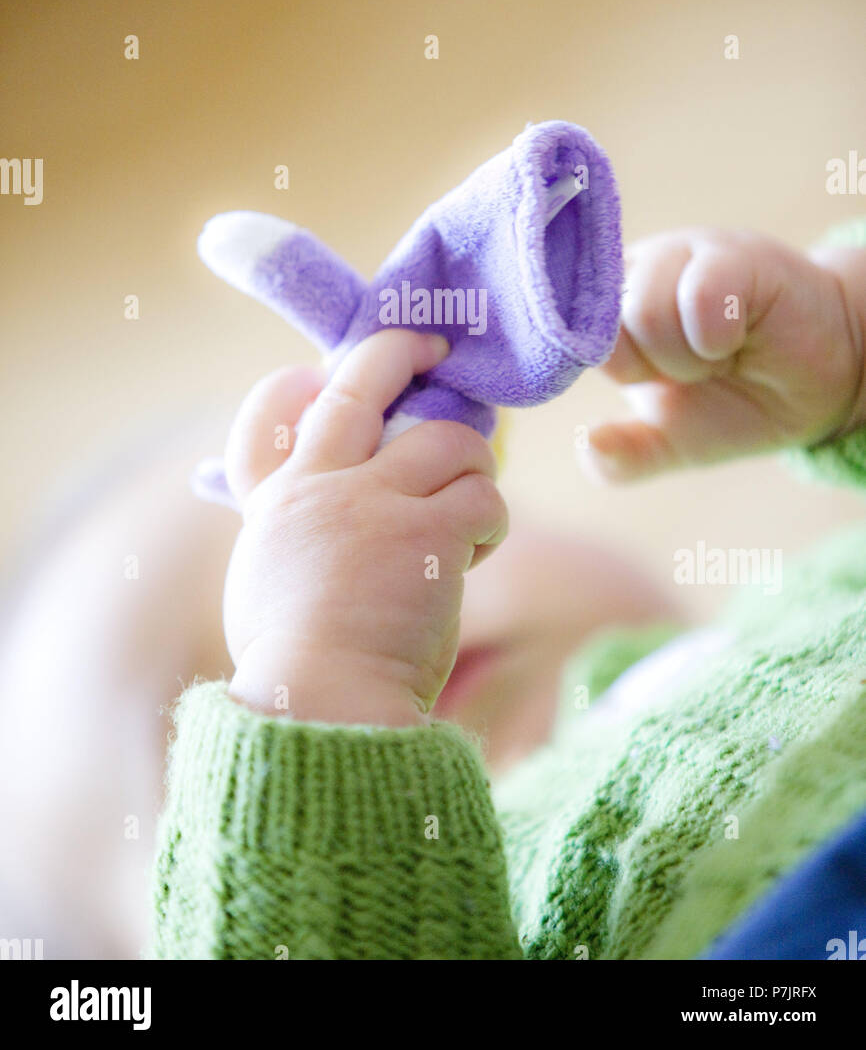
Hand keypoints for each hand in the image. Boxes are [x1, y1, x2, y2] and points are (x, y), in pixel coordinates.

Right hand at [221, 329, 507, 725]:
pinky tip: (477, 554)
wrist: (323, 707)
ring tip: (472, 506)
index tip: (329, 372)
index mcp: (275, 501)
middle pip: (363, 383)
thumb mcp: (266, 585)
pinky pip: (483, 500)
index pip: (277, 411)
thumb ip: (293, 533)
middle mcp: (321, 485)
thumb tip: (319, 513)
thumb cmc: (296, 669)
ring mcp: (374, 503)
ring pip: (449, 439)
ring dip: (473, 465)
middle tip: (435, 347)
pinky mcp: (428, 533)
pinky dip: (490, 523)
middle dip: (403, 350)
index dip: (311, 379)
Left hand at [581, 227, 865, 482]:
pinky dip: (717, 337)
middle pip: (604, 328)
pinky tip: (736, 336)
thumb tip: (585, 445)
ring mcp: (681, 254)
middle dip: (654, 368)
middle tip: (695, 365)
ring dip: (688, 356)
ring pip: (644, 312)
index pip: (567, 335)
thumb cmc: (737, 400)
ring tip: (718, 351)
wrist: (823, 381)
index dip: (617, 371)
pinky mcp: (731, 253)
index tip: (654, 377)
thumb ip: (624, 457)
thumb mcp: (673, 442)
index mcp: (607, 309)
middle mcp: (634, 271)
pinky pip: (698, 295)